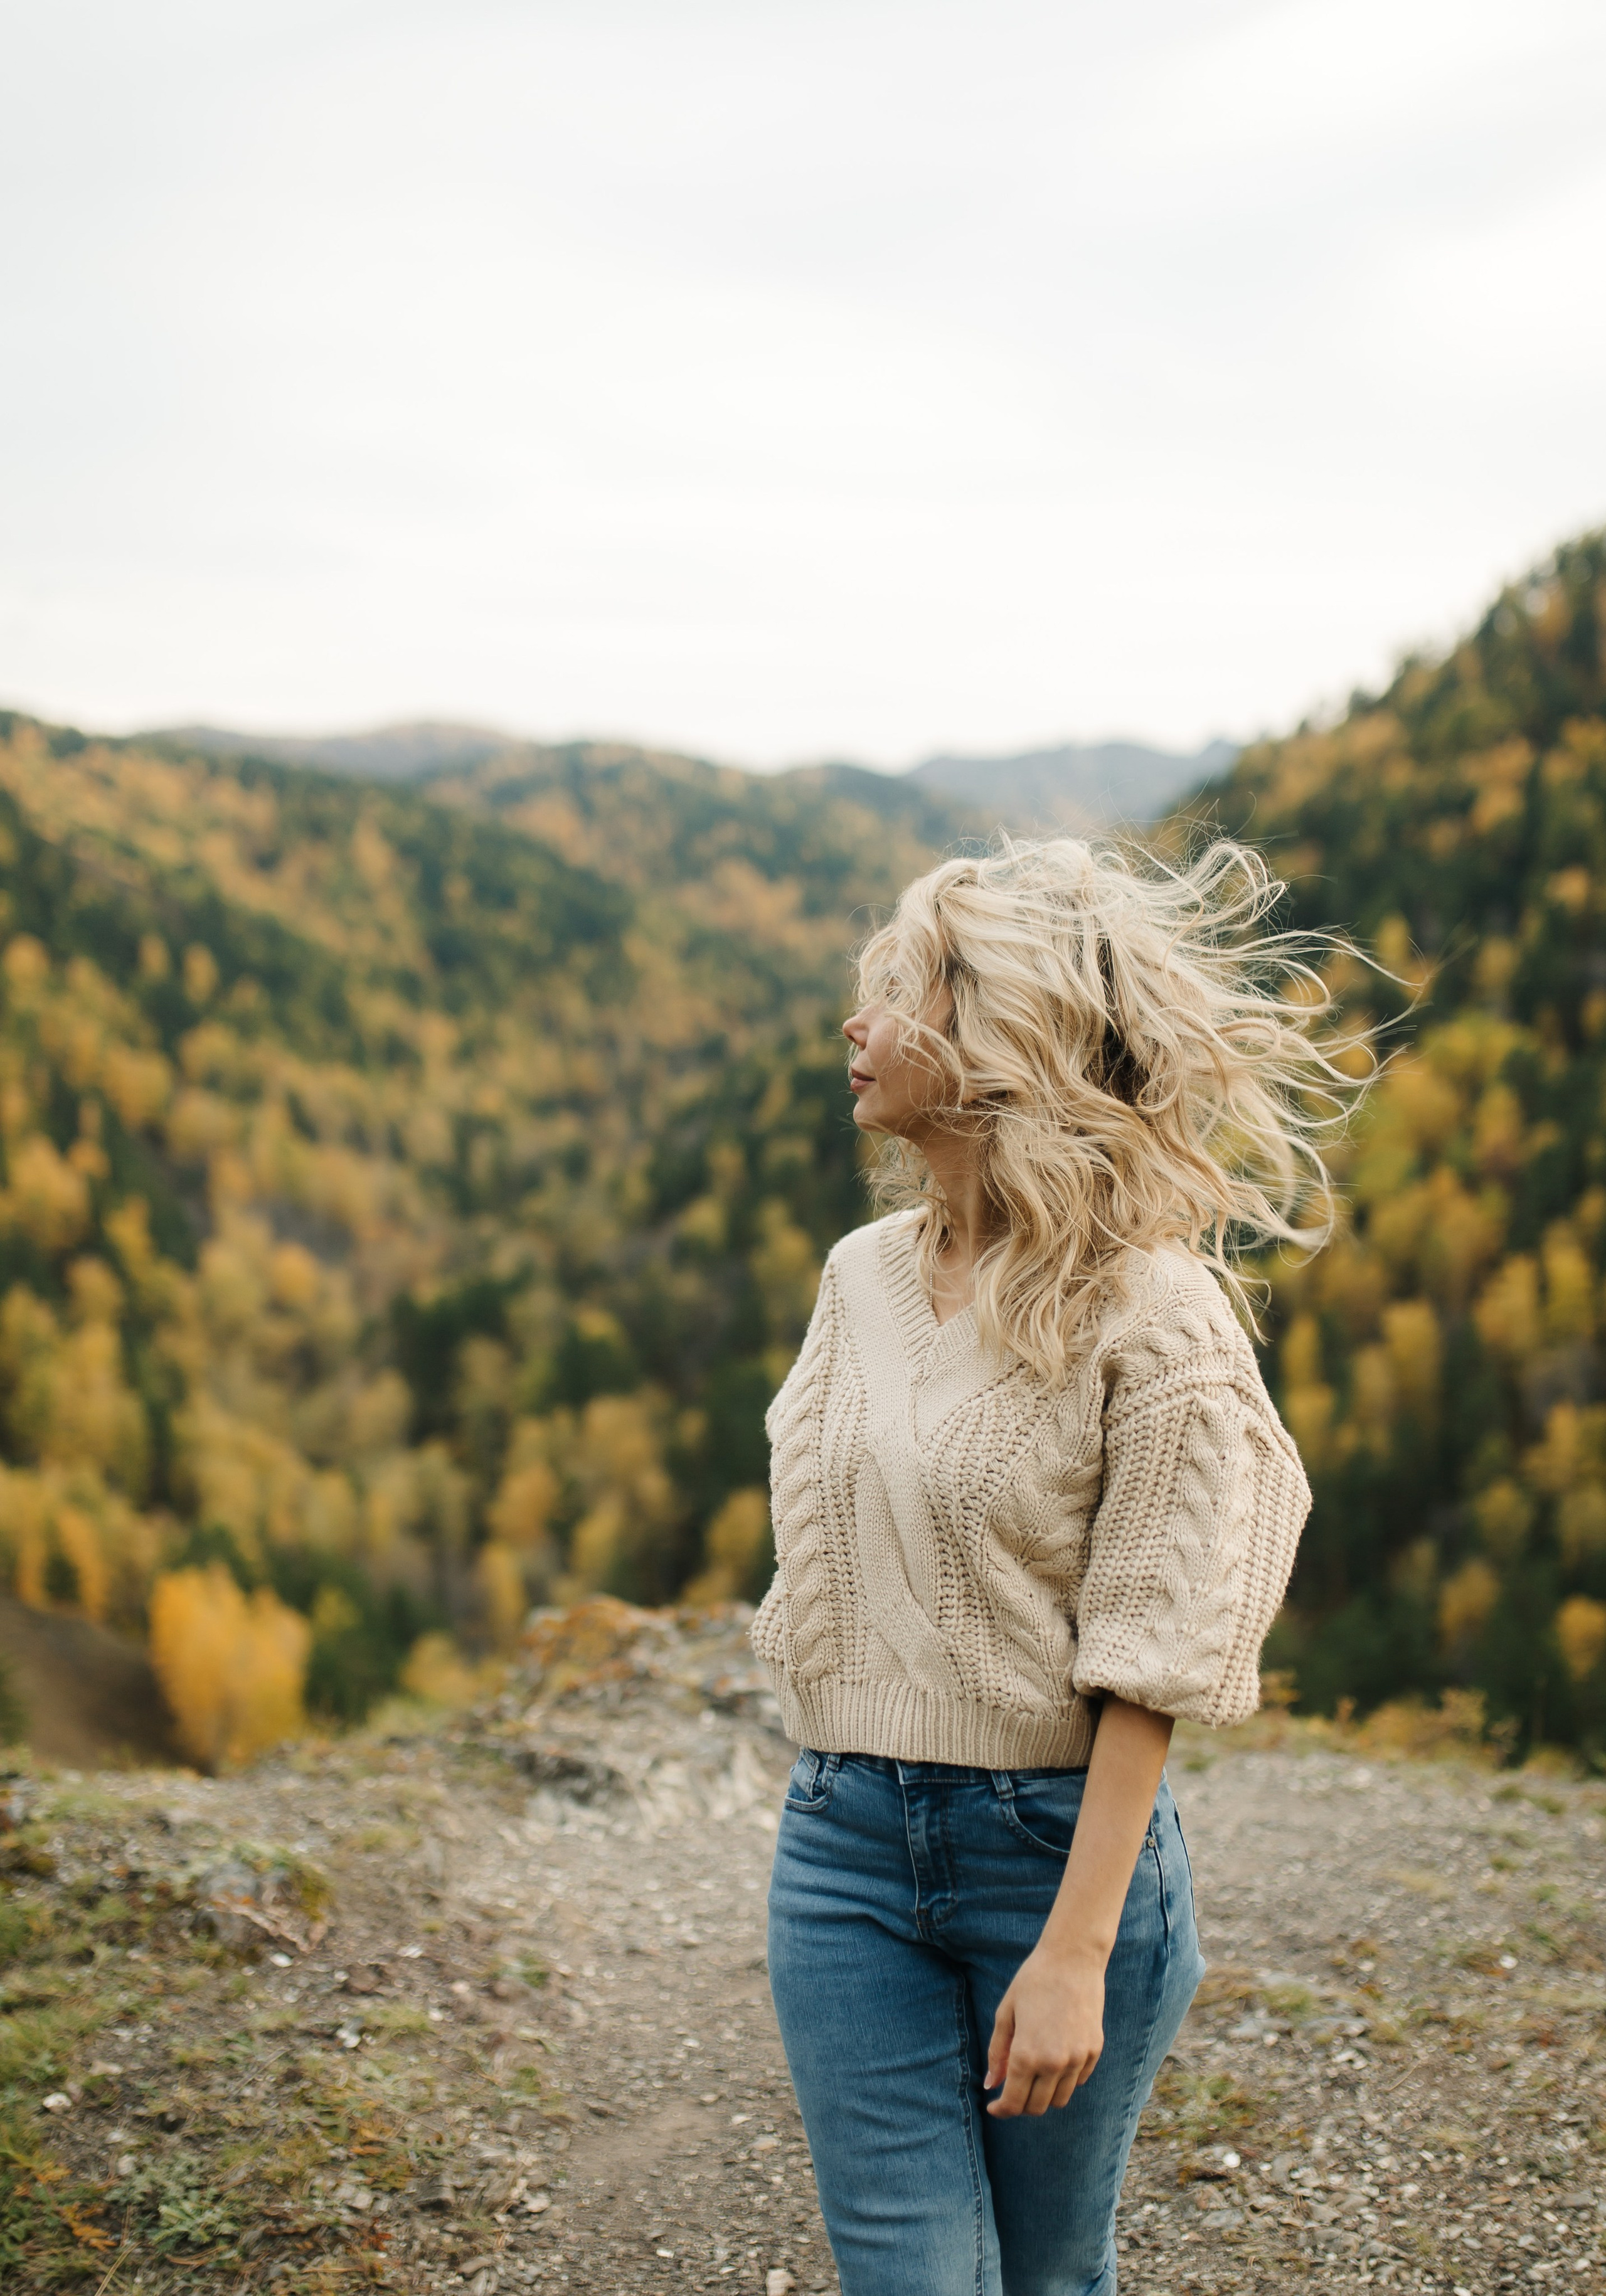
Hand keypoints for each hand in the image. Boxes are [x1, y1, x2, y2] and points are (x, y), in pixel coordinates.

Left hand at [984, 1945, 1104, 2117]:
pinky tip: (1055, 2058)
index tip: (994, 2107)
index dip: (1002, 2110)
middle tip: (1012, 2089)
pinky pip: (1077, 2081)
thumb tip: (991, 2085)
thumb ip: (998, 2053)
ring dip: (1044, 2095)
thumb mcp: (1006, 2013)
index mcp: (1026, 2055)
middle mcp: (1053, 2063)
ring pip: (1060, 2099)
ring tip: (1034, 2075)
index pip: (1014, 2102)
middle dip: (1021, 2104)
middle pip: (1037, 2107)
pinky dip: (1064, 2079)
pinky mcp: (1094, 2051)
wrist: (1072, 1959)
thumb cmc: (1033, 1981)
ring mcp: (1077, 2059)